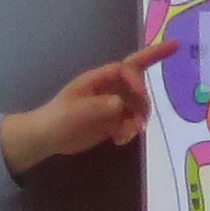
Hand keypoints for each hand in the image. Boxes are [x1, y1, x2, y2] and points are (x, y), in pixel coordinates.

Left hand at [3, 46, 157, 171]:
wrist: (48, 138)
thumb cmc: (58, 119)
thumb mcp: (75, 111)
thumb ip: (98, 106)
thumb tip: (120, 103)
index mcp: (98, 79)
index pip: (124, 70)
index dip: (136, 80)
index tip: (141, 96)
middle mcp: (109, 88)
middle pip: (136, 76)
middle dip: (150, 75)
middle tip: (161, 80)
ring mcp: (112, 104)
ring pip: (137, 104)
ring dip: (139, 117)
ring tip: (128, 133)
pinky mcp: (113, 121)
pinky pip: (131, 121)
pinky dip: (130, 131)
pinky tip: (119, 140)